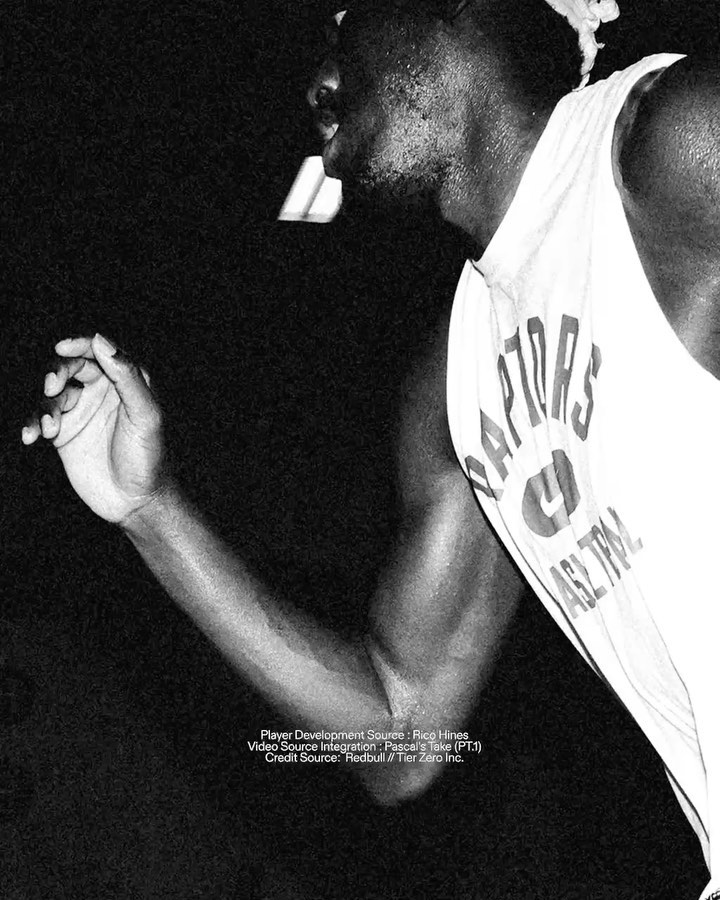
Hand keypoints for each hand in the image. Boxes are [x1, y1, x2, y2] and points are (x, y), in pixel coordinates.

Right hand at [22, 334, 166, 524]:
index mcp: (126, 380)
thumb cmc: (149, 457)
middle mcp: (102, 390)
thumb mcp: (145, 416)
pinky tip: (30, 436)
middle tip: (52, 387)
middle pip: (70, 367)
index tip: (63, 348)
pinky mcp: (64, 432)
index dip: (80, 344)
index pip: (100, 351)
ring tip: (51, 429)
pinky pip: (40, 419)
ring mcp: (81, 410)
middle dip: (57, 372)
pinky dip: (31, 423)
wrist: (135, 501)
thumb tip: (102, 342)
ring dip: (45, 406)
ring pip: (51, 394)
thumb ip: (127, 377)